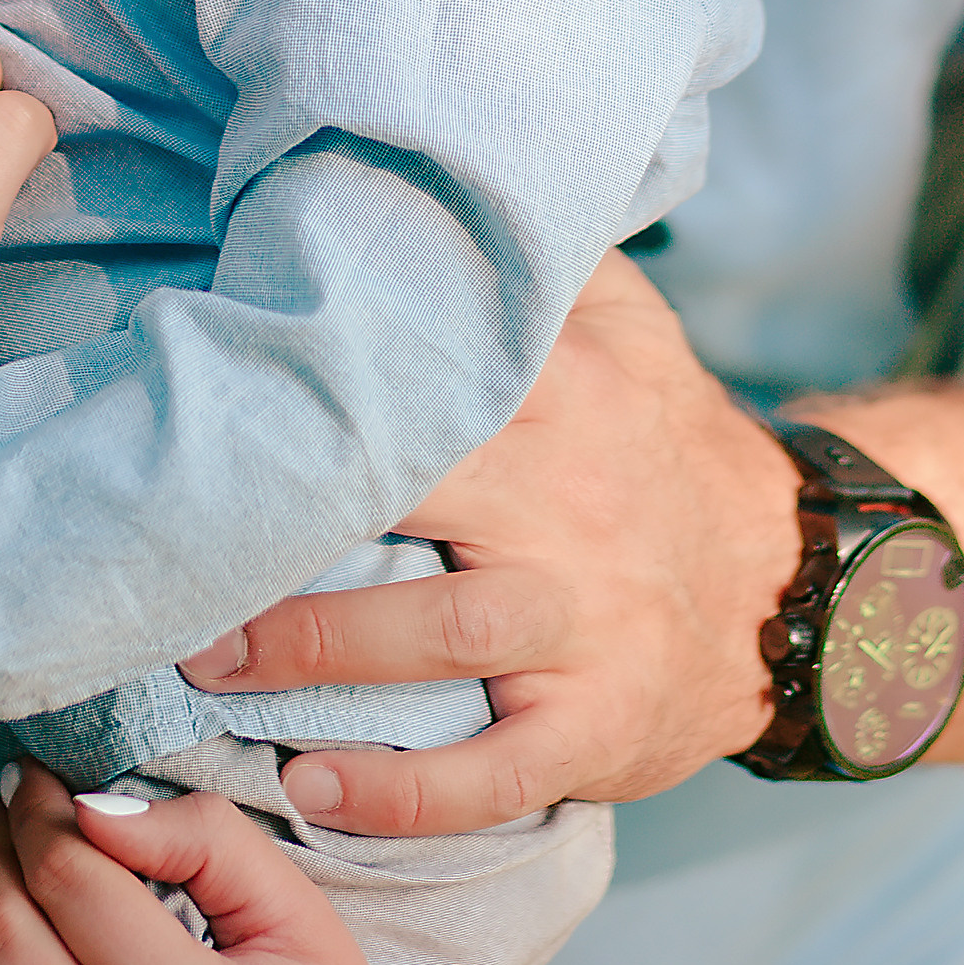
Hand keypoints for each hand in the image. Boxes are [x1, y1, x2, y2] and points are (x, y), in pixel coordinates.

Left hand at [177, 254, 799, 826]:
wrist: (800, 584)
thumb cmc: (664, 435)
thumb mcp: (623, 319)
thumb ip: (527, 256)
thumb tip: (420, 169)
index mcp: (557, 392)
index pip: (424, 374)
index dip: (317, 383)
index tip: (212, 388)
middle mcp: (567, 505)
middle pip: (410, 499)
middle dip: (283, 524)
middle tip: (163, 539)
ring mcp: (585, 626)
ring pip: (439, 638)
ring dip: (313, 653)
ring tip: (205, 661)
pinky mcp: (598, 728)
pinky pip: (495, 774)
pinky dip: (402, 795)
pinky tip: (312, 794)